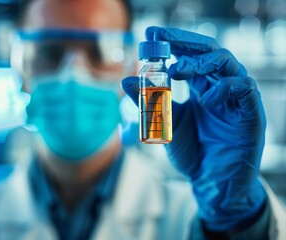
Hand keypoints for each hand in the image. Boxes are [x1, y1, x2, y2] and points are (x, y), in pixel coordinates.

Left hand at [122, 27, 266, 230]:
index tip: (150, 34)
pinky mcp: (251, 114)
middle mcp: (219, 88)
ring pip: (228, 64)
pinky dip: (224, 88)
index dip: (173, 42)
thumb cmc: (191, 152)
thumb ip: (149, 102)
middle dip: (185, 42)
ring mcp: (236, 99)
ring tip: (178, 69)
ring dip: (201, 62)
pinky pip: (244, 89)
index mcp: (200, 88)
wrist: (210, 182)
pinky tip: (205, 99)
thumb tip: (125, 81)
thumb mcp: (164, 124)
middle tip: (161, 39)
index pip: (190, 55)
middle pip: (209, 52)